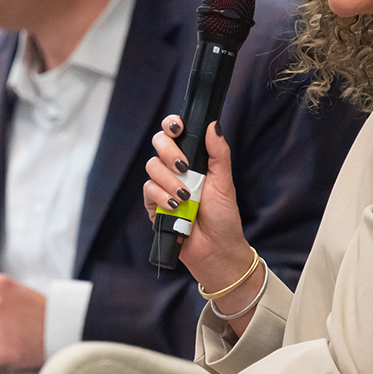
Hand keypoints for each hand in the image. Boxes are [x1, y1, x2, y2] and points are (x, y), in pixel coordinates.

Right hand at [143, 116, 254, 295]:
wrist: (216, 248)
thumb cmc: (223, 216)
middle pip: (159, 144)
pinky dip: (161, 196)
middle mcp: (175, 170)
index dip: (172, 125)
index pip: (175, 134)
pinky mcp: (153, 205)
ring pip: (152, 166)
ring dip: (169, 180)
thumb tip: (213, 125)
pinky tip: (175, 206)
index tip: (177, 128)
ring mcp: (163, 186)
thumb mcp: (224, 181)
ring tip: (186, 196)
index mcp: (192, 159)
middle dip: (169, 152)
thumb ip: (218, 152)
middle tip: (184, 167)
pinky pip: (148, 190)